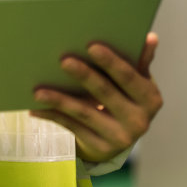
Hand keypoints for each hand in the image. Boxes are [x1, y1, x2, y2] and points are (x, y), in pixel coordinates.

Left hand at [32, 33, 161, 164]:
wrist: (121, 137)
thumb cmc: (128, 98)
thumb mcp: (138, 82)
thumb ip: (141, 61)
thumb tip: (150, 37)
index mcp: (150, 99)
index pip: (129, 77)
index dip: (111, 62)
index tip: (92, 46)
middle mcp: (139, 122)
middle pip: (105, 93)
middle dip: (84, 76)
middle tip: (64, 60)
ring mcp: (119, 138)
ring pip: (84, 113)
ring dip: (60, 100)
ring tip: (39, 91)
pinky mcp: (99, 149)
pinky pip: (72, 128)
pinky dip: (53, 117)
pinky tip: (36, 109)